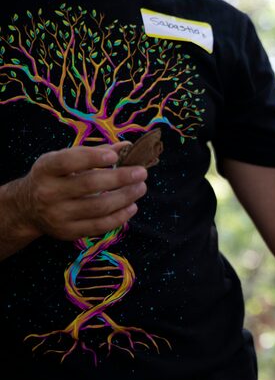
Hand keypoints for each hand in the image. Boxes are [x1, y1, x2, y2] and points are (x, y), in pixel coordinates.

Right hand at [11, 144, 147, 240]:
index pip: (68, 162)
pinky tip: (132, 206)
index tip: (116, 156)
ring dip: (125, 197)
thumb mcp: (64, 159)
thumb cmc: (54, 177)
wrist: (27, 208)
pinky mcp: (68, 232)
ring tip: (141, 188)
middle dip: (120, 178)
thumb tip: (127, 147)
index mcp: (46, 169)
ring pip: (98, 207)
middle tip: (142, 173)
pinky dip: (120, 217)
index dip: (93, 158)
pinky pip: (99, 226)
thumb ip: (93, 153)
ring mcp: (57, 215)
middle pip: (89, 184)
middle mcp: (48, 192)